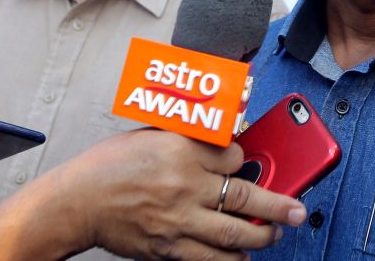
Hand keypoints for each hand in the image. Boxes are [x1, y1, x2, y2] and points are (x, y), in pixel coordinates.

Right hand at [52, 128, 306, 259]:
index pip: (233, 154)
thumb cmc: (111, 164)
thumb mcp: (153, 131)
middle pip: (243, 196)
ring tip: (276, 234)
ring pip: (232, 231)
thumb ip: (192, 131)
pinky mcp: (166, 247)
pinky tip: (243, 256)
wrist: (76, 202)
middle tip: (298, 210)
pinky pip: (207, 258)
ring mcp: (176, 220)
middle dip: (278, 205)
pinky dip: (230, 259)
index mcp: (179, 149)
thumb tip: (229, 126)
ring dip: (261, 236)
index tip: (247, 160)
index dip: (245, 157)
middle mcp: (182, 185)